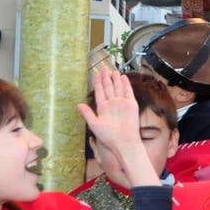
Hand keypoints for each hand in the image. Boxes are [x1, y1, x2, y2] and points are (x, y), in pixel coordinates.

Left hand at [77, 70, 160, 187]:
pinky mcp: (131, 104)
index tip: (96, 74)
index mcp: (103, 108)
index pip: (100, 92)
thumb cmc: (108, 136)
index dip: (98, 83)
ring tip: (113, 70)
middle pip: (108, 87)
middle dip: (106, 78)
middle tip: (103, 68)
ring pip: (118, 87)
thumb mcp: (94, 124)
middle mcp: (112, 104)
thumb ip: (87, 113)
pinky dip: (125, 84)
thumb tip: (78, 104)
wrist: (123, 141)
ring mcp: (122, 103)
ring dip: (115, 79)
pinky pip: (128, 92)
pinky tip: (123, 77)